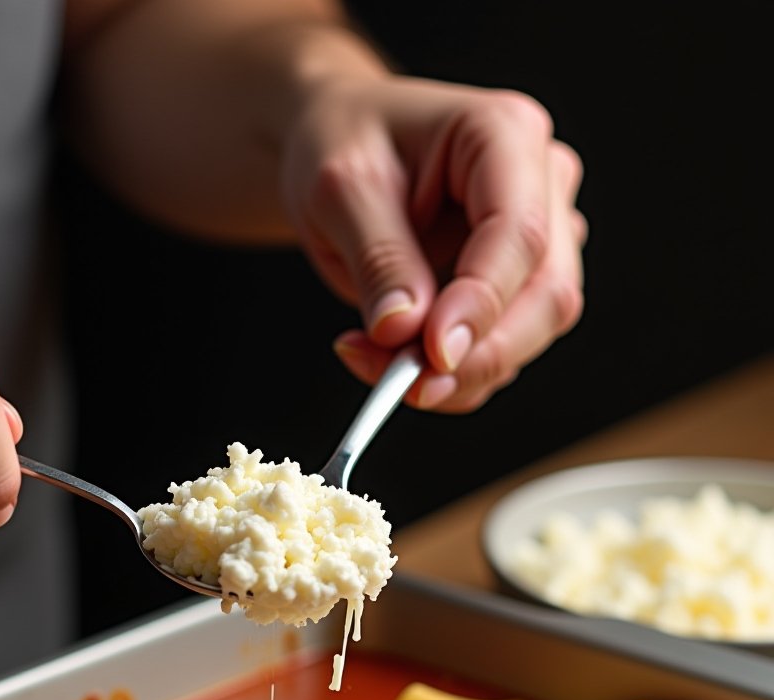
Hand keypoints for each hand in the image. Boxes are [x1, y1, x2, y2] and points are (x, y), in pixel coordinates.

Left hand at [280, 76, 585, 410]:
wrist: (337, 148)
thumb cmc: (343, 140)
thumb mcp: (340, 190)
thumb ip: (379, 259)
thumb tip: (405, 329)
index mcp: (504, 133)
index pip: (520, 234)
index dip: (482, 304)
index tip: (434, 354)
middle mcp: (539, 184)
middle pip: (547, 294)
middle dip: (474, 354)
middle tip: (401, 381)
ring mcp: (539, 238)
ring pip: (530, 334)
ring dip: (456, 373)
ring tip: (373, 359)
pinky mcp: (518, 286)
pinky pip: (499, 351)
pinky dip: (448, 375)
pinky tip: (390, 357)